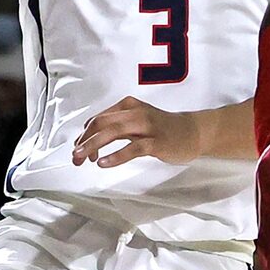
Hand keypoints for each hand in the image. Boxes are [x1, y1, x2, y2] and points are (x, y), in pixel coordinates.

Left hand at [73, 97, 200, 168]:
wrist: (193, 131)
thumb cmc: (163, 128)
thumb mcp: (138, 121)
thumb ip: (116, 127)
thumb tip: (89, 139)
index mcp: (128, 106)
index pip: (99, 119)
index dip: (85, 135)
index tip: (80, 149)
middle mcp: (135, 113)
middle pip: (101, 124)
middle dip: (84, 141)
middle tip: (75, 156)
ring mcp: (146, 126)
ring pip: (113, 133)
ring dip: (93, 146)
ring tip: (82, 158)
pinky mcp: (156, 142)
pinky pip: (132, 148)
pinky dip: (115, 156)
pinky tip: (103, 163)